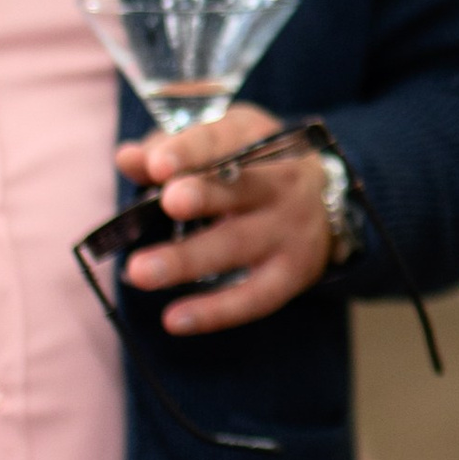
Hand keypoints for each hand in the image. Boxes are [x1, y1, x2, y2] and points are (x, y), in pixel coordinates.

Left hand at [112, 106, 333, 335]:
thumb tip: (128, 159)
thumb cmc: (251, 166)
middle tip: (169, 203)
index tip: (157, 164)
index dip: (189, 151)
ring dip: (188, 260)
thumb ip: (167, 151)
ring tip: (140, 272)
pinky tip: (174, 320)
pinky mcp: (293, 273)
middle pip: (239, 190)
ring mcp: (290, 230)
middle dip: (204, 196)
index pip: (221, 140)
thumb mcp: (216, 144)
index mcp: (256, 140)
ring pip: (238, 245)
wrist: (331, 198)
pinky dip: (215, 311)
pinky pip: (255, 297)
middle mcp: (281, 183)